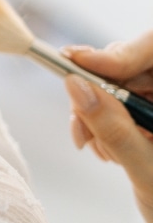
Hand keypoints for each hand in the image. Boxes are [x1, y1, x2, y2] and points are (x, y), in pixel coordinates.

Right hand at [64, 36, 152, 222]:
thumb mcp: (147, 172)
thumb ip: (115, 129)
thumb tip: (77, 86)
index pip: (152, 49)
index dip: (117, 52)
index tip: (78, 62)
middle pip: (128, 67)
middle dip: (97, 91)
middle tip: (78, 119)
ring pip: (116, 86)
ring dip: (95, 114)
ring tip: (97, 148)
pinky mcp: (145, 118)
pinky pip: (115, 105)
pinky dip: (100, 125)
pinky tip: (106, 150)